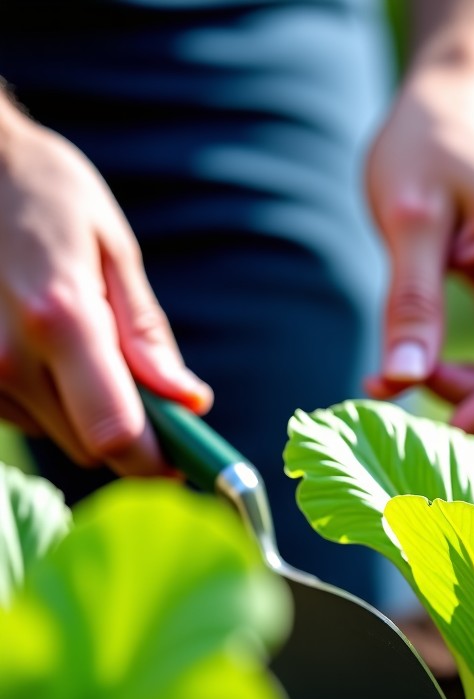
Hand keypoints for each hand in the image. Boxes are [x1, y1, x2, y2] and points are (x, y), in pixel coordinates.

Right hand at [0, 101, 210, 474]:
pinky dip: (53, 400)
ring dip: (88, 414)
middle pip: (90, 447)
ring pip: (59, 436)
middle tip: (152, 394)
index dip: (156, 461)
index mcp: (60, 320)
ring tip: (88, 347)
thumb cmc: (45, 195)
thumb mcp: (114, 253)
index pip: (116, 434)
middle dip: (132, 435)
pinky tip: (50, 349)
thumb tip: (189, 401)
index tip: (185, 458)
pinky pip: (27, 417)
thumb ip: (148, 336)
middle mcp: (7, 357)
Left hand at [364, 68, 473, 433]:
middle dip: (473, 393)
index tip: (445, 427)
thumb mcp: (408, 220)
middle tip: (398, 379)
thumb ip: (410, 304)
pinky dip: (461, 371)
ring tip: (395, 370)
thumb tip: (401, 383)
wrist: (451, 107)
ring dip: (463, 385)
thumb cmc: (429, 145)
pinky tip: (412, 364)